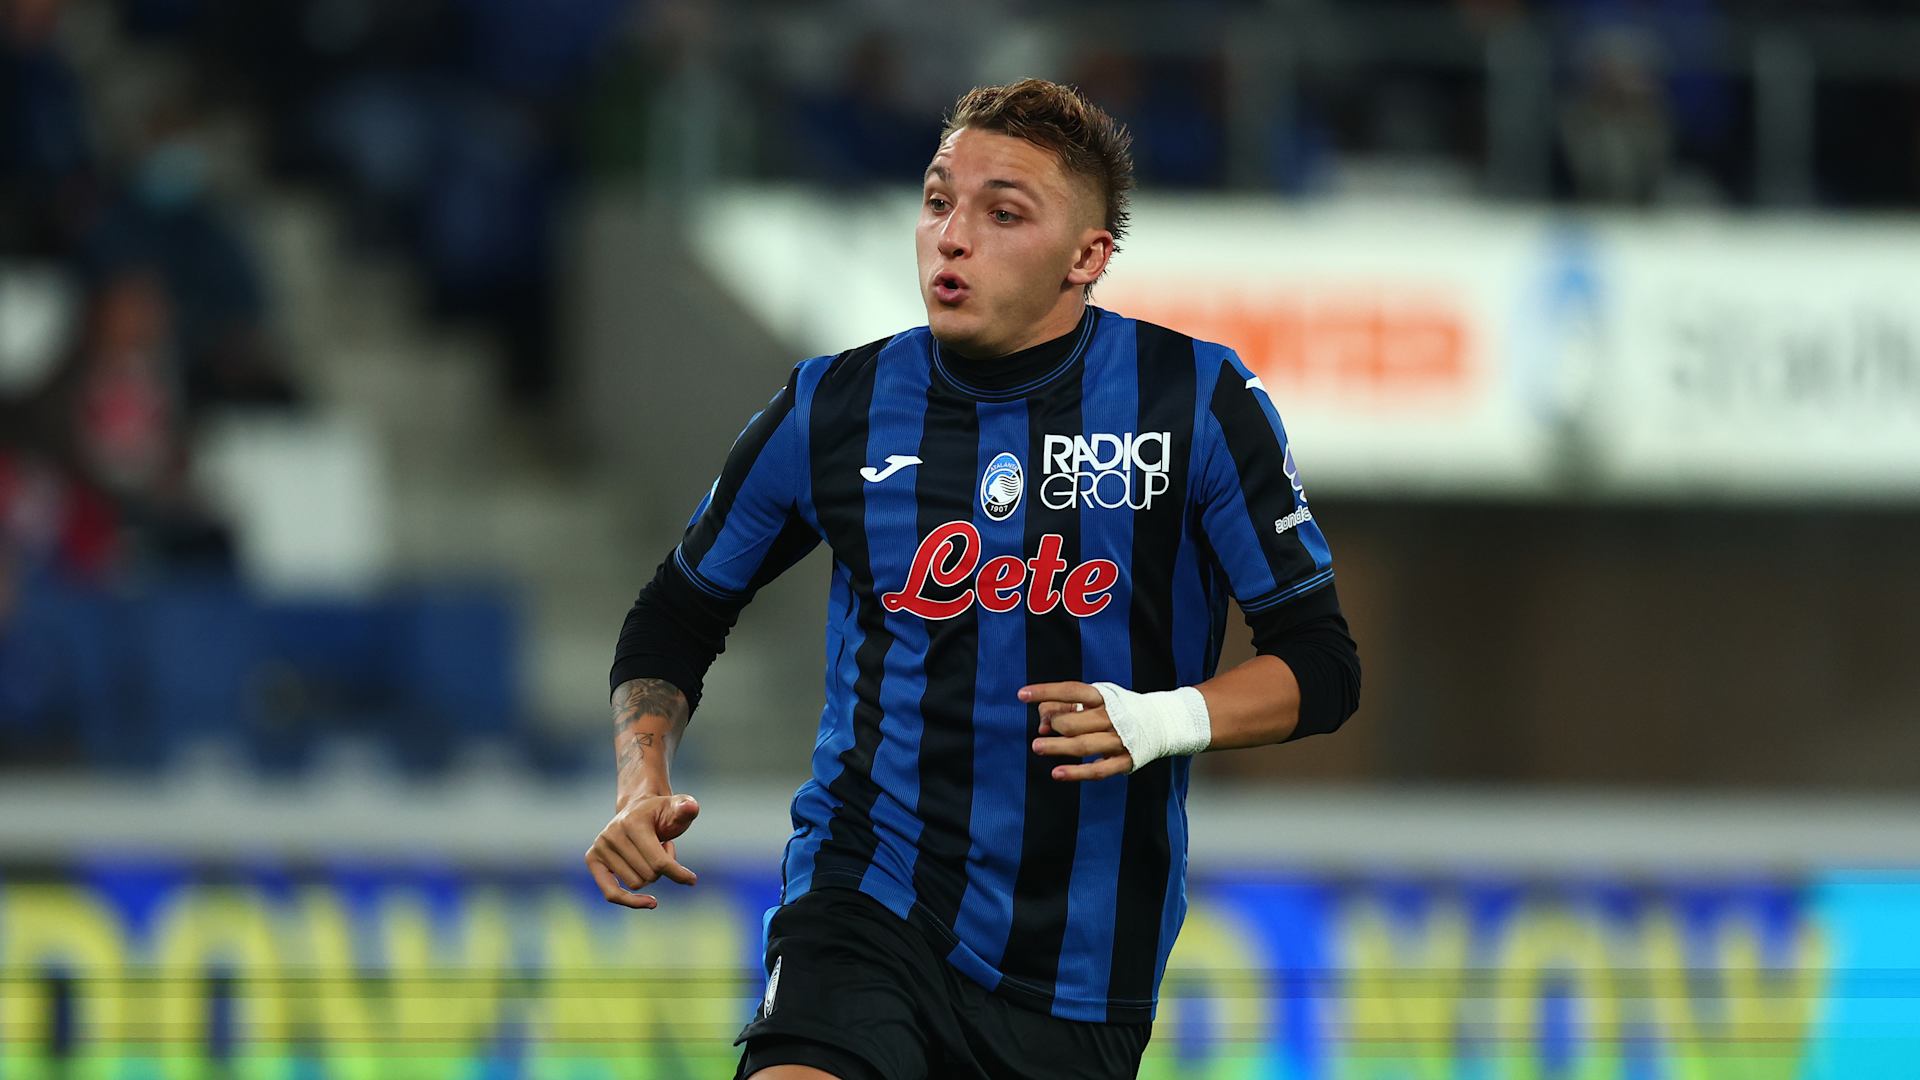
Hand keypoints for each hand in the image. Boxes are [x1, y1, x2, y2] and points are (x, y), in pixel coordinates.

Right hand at [584, 793, 699, 908]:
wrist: (638, 808)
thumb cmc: (663, 813)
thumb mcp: (679, 807)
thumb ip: (686, 807)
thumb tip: (690, 807)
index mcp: (632, 822)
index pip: (659, 862)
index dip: (678, 874)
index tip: (692, 880)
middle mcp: (611, 834)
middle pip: (649, 875)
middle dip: (663, 867)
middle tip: (661, 846)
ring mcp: (600, 846)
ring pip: (636, 885)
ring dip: (650, 874)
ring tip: (649, 852)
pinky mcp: (592, 859)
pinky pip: (611, 893)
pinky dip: (630, 902)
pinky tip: (650, 903)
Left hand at [1020, 681, 1132, 781]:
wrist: (1160, 722)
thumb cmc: (1116, 710)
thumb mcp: (1095, 700)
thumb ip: (1065, 707)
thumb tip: (1043, 724)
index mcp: (1104, 697)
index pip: (1071, 690)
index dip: (1045, 692)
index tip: (1022, 694)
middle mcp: (1112, 717)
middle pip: (1073, 722)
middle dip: (1054, 725)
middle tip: (1043, 730)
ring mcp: (1119, 740)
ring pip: (1082, 745)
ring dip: (1057, 747)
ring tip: (1037, 746)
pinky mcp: (1124, 761)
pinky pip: (1097, 770)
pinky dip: (1076, 773)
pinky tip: (1057, 773)